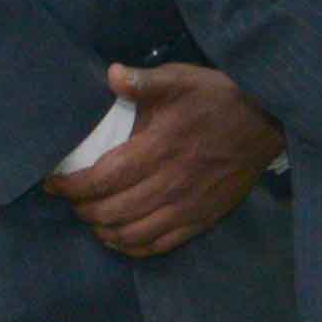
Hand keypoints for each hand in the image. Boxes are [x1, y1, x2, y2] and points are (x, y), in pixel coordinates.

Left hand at [47, 64, 282, 260]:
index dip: (72, 187)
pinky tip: (120, 238)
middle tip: (71, 200)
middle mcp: (170, 184)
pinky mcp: (202, 218)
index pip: (103, 179)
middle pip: (112, 211)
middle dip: (83, 209)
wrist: (268, 121)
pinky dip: (134, 246)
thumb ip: (143, 81)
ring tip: (92, 219)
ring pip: (133, 234)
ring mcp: (187, 206)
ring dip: (104, 231)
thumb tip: (110, 75)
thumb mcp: (180, 79)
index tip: (53, 184)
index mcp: (158, 149)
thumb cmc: (218, 97)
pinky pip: (161, 244)